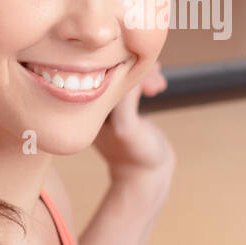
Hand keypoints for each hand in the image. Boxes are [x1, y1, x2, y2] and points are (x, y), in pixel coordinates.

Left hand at [93, 59, 175, 180]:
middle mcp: (94, 103)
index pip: (103, 73)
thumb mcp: (127, 127)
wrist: (146, 175)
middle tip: (156, 86)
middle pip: (114, 69)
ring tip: (158, 88)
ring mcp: (108, 104)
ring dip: (146, 75)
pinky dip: (146, 80)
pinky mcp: (123, 106)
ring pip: (125, 73)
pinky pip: (131, 81)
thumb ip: (124, 102)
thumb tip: (129, 75)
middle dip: (139, 71)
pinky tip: (157, 89)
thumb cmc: (135, 155)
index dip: (127, 71)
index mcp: (86, 107)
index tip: (146, 83)